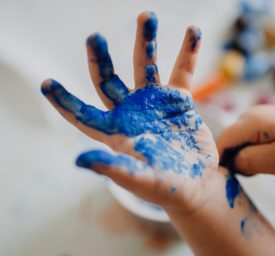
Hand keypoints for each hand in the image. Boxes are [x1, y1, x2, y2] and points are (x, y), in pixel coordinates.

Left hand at [41, 12, 217, 212]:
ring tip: (148, 17)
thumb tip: (79, 160)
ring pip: (145, 67)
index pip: (83, 115)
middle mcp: (131, 113)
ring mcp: (154, 103)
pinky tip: (193, 31)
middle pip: (109, 81)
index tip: (47, 83)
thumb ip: (114, 169)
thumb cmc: (166, 187)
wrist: (195, 182)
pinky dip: (187, 53)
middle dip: (101, 59)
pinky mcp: (178, 100)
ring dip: (145, 42)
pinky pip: (182, 72)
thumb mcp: (140, 180)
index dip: (65, 101)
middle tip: (95, 37)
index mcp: (116, 132)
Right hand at [217, 105, 274, 175]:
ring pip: (235, 140)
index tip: (224, 175)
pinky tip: (263, 156)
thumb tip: (229, 162)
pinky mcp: (260, 121)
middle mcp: (249, 114)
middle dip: (233, 158)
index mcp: (252, 120)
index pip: (222, 140)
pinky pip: (245, 138)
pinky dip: (249, 150)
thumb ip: (247, 161)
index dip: (218, 158)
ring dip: (242, 155)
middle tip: (250, 172)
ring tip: (261, 165)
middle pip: (227, 140)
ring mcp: (255, 116)